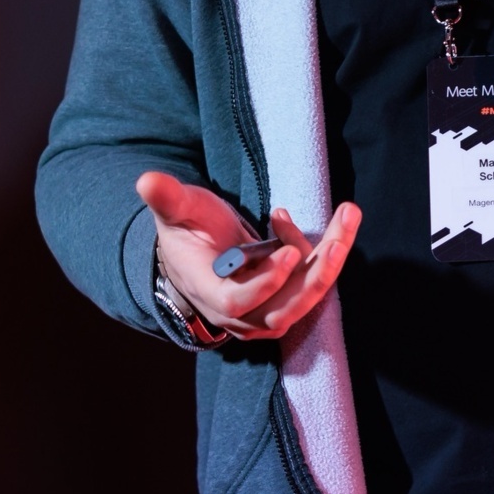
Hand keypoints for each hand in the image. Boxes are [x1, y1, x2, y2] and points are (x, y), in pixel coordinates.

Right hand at [135, 171, 359, 341]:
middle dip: (313, 278)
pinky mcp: (288, 298)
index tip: (288, 252)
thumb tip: (146, 181)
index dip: (264, 284)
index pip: (237, 303)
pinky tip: (334, 218)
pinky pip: (314, 282)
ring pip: (305, 297)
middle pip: (281, 310)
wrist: (203, 253)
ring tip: (348, 216)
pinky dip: (329, 252)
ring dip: (331, 261)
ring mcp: (266, 309)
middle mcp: (239, 312)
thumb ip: (168, 199)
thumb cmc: (189, 231)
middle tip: (337, 243)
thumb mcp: (179, 211)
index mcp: (209, 292)